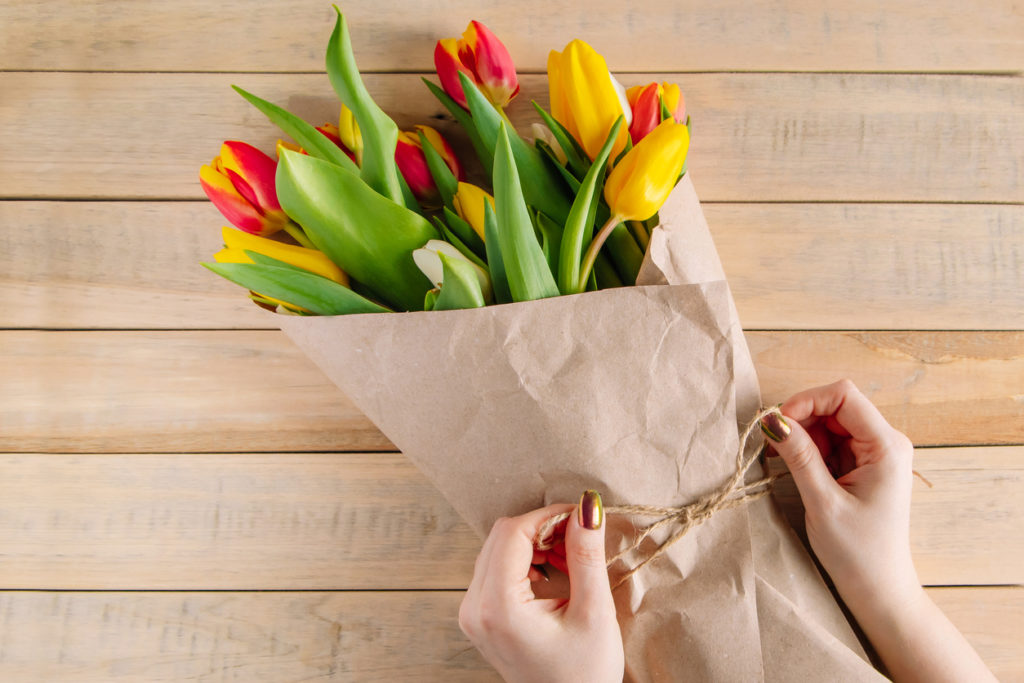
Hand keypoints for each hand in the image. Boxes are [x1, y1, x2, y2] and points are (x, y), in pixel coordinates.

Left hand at [458, 491, 623, 682]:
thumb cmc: (585, 674)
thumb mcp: (594, 612)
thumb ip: (586, 555)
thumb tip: (586, 507)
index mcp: (498, 607)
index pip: (512, 533)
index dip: (547, 516)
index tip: (581, 517)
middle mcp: (474, 608)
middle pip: (500, 537)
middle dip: (541, 528)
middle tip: (579, 538)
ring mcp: (472, 614)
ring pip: (496, 549)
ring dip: (533, 543)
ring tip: (570, 559)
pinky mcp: (480, 617)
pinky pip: (495, 569)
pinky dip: (524, 560)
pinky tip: (553, 572)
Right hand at [764, 379, 994, 681]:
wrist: (878, 589)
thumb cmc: (858, 552)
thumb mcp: (823, 501)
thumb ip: (799, 455)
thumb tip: (771, 419)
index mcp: (886, 446)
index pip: (844, 395)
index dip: (806, 401)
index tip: (778, 425)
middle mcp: (884, 442)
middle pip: (835, 405)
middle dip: (800, 419)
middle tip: (773, 446)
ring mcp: (873, 453)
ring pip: (828, 422)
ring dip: (801, 434)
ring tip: (779, 459)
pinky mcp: (861, 465)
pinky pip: (829, 441)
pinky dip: (807, 448)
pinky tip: (790, 465)